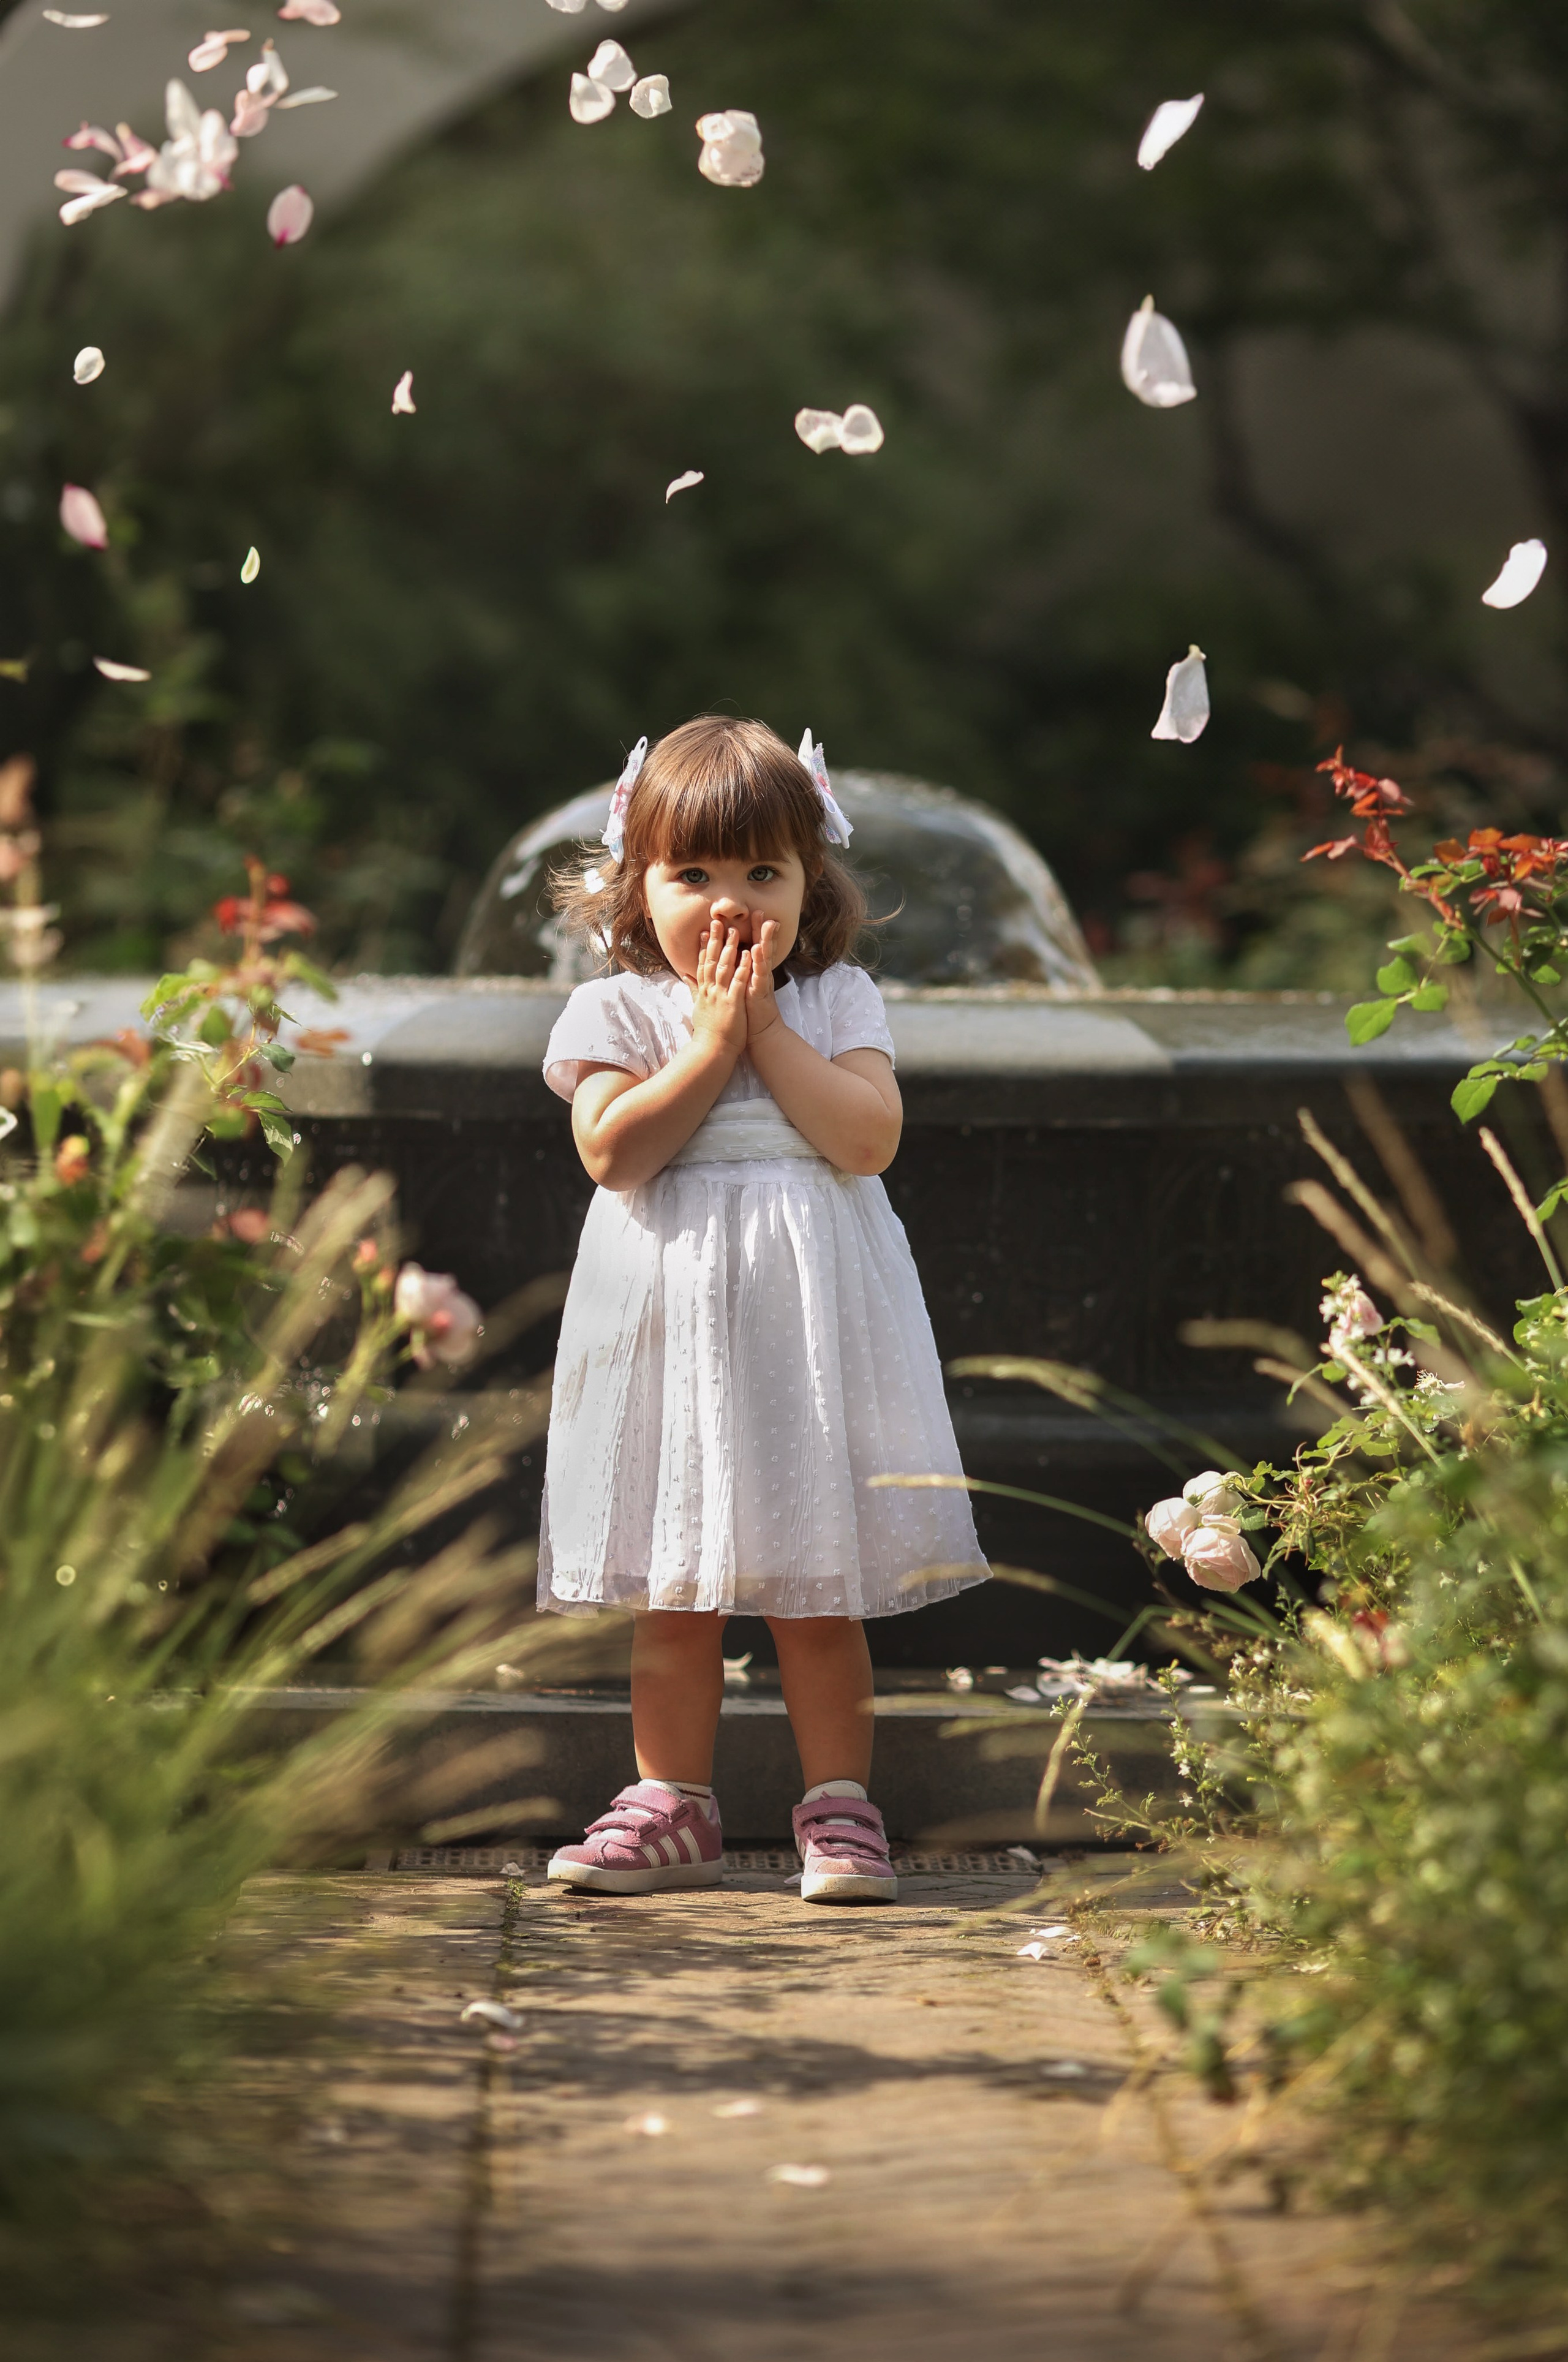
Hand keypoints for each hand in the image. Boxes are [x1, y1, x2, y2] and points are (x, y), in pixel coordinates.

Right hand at [689, 914, 749, 1060]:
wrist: (711, 1050)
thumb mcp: (697, 1007)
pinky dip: (742, 967)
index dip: (703, 947)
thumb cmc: (707, 1032)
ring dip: (729, 948)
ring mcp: (720, 995)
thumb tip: (685, 975)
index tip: (705, 931)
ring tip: (734, 930)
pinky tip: (747, 954)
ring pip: (724, 967)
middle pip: (711, 960)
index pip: (702, 965)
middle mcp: (710, 990)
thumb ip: (693, 989)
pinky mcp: (732, 1002)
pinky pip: (738, 981)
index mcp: (703, 991)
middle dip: (715, 940)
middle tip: (717, 921)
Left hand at [744, 915, 781, 1042]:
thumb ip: (737, 973)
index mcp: (752, 971)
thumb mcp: (740, 987)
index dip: (752, 931)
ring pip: (764, 957)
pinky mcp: (761, 992)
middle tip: (760, 910)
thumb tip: (730, 961)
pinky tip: (757, 949)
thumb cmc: (748, 1010)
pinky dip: (759, 962)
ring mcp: (761, 981)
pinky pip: (760, 975)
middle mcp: (759, 973)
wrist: (760, 1032)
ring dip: (765, 939)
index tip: (750, 913)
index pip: (753, 946)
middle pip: (762, 946)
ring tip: (766, 923)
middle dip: (761, 929)